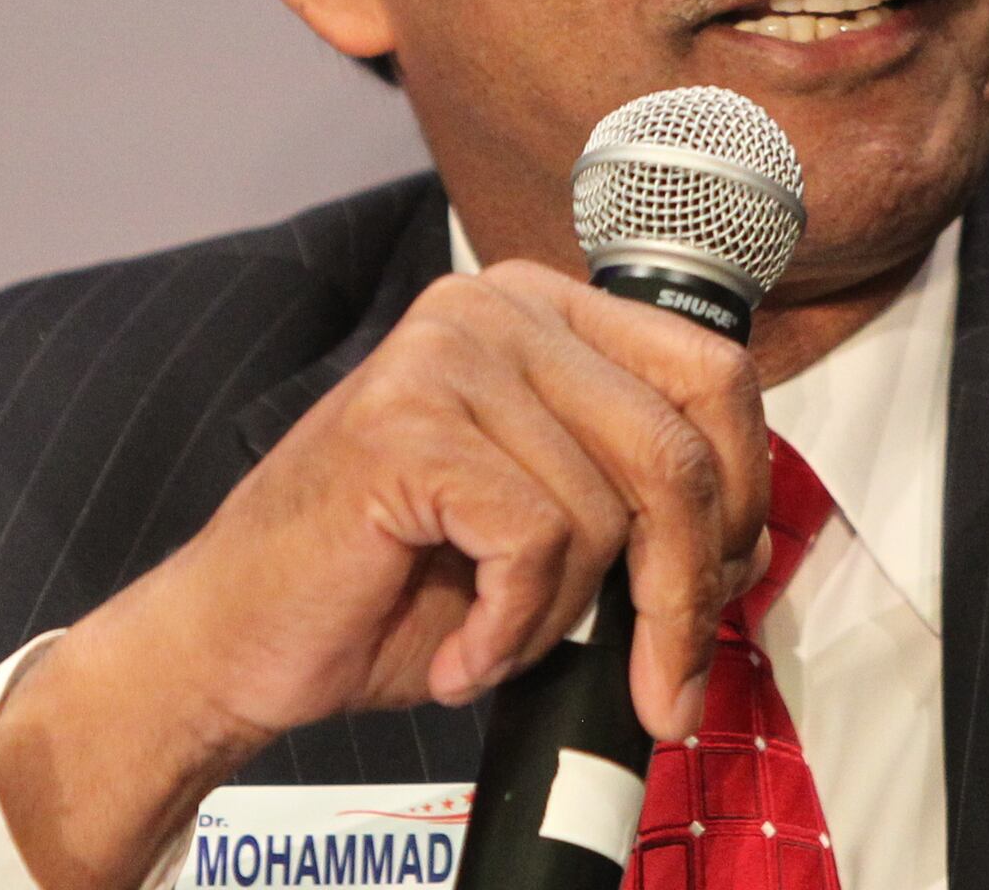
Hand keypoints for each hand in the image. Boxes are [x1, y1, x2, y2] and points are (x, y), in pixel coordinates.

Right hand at [0, 260, 771, 889]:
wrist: (240, 639)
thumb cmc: (392, 587)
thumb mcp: (550, 525)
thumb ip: (638, 499)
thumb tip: (748, 546)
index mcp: (545, 309)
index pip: (714, 374)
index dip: (740, 496)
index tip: (720, 591)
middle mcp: (497, 306)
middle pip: (675, 450)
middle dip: (680, 592)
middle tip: (655, 683)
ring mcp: (445, 355)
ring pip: (604, 512)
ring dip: (559, 619)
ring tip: (491, 639)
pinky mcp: (404, 424)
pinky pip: (533, 543)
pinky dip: (506, 629)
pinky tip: (456, 648)